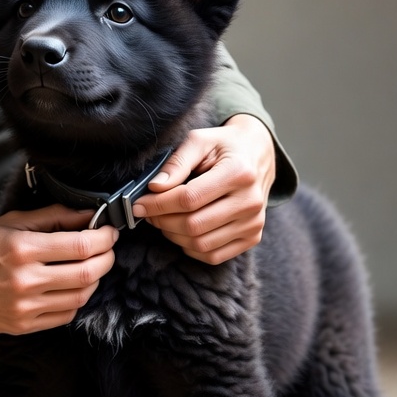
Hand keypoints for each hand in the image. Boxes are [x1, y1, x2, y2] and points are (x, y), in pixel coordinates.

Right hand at [0, 205, 117, 365]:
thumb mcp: (6, 223)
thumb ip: (49, 217)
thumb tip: (85, 213)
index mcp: (21, 249)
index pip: (81, 245)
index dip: (104, 237)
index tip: (109, 230)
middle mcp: (26, 280)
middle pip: (87, 273)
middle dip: (106, 258)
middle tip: (106, 248)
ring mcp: (25, 307)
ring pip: (80, 296)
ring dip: (94, 280)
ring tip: (89, 266)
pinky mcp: (22, 325)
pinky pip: (64, 315)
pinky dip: (76, 300)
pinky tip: (70, 286)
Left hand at [132, 114, 275, 264]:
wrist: (257, 154)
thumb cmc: (224, 146)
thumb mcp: (199, 141)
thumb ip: (176, 163)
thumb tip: (154, 187)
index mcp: (239, 173)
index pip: (189, 199)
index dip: (158, 204)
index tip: (138, 204)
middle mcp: (250, 201)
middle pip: (194, 225)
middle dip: (162, 221)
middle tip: (148, 212)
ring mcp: (253, 223)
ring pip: (201, 244)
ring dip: (173, 235)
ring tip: (163, 219)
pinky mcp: (252, 237)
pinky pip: (213, 256)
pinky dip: (190, 247)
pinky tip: (181, 231)